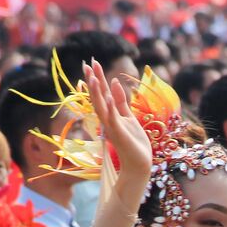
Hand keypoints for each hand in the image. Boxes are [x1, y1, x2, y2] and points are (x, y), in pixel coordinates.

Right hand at [84, 59, 151, 184]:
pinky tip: (107, 94)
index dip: (98, 78)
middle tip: (87, 64)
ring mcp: (111, 126)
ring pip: (101, 106)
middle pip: (98, 97)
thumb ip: (120, 101)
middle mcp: (107, 120)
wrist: (139, 163)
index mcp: (110, 115)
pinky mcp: (118, 133)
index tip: (92, 63)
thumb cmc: (134, 142)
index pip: (102, 93)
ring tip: (93, 76)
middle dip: (94, 81)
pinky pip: (113, 117)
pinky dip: (110, 106)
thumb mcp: (128, 116)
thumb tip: (114, 82)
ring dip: (97, 92)